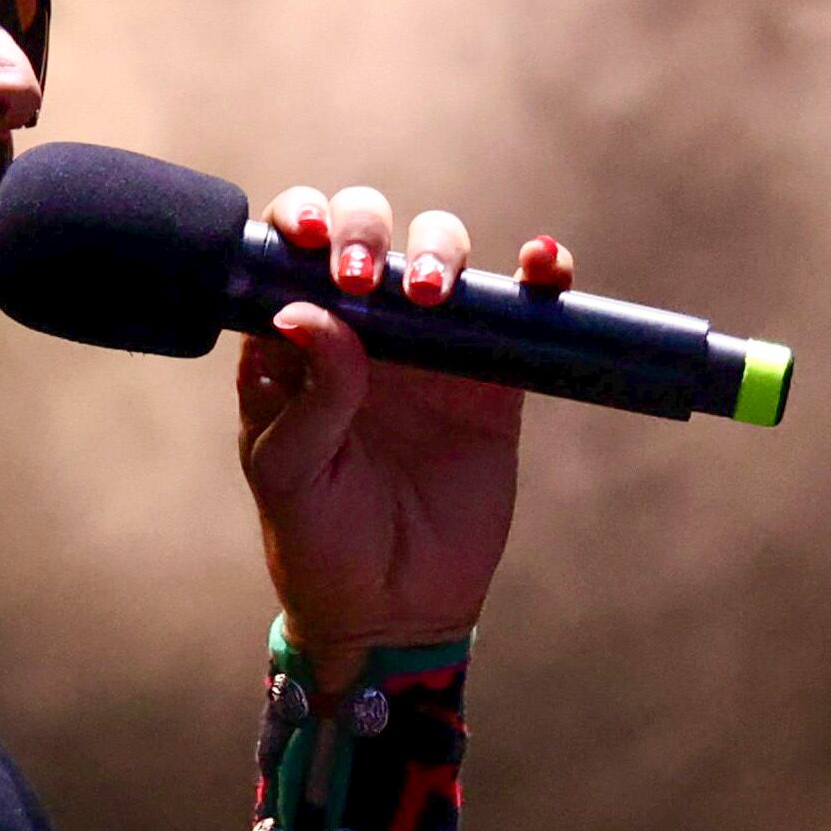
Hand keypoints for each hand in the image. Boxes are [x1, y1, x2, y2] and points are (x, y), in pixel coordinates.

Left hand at [238, 183, 574, 687]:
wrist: (394, 607)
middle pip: (368, 230)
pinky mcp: (492, 378)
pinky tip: (542, 267)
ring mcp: (429, 347)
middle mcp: (359, 327)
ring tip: (434, 296)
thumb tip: (308, 311)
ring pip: (441, 252)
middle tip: (369, 280)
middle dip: (367, 229)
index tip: (310, 238)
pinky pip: (518, 307)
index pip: (290, 251)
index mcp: (294, 340)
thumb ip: (306, 396)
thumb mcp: (288, 476)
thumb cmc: (318, 541)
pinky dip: (539, 274)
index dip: (300, 222)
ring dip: (441, 248)